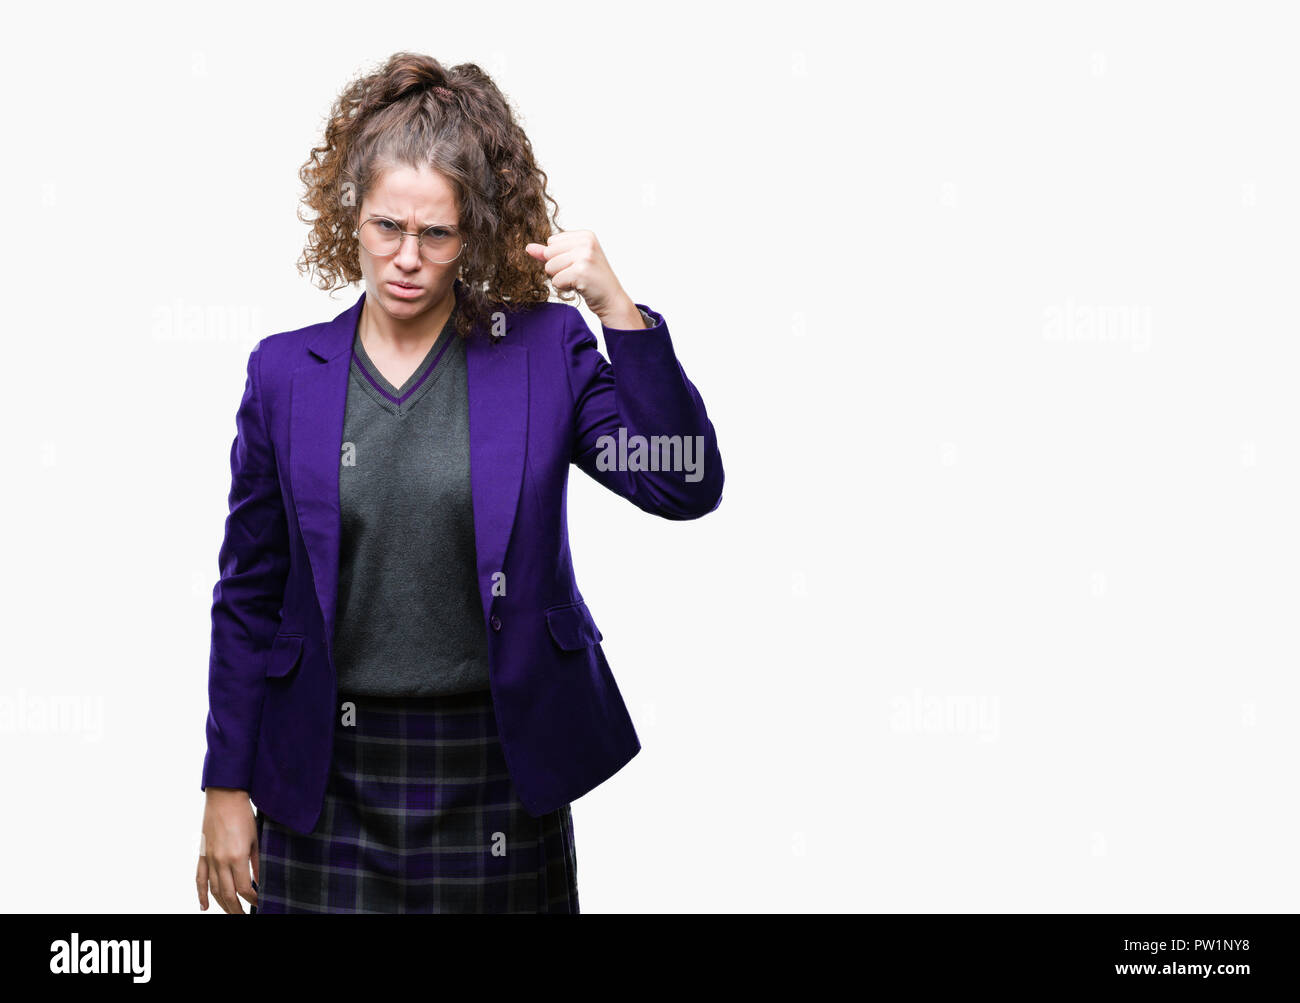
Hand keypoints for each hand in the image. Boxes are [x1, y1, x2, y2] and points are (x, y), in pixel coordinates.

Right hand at [196, 788, 258, 913]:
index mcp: (236, 857)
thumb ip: (258, 863)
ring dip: (222, 904)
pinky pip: (199, 879)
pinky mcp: (202, 855)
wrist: (224, 797)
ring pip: (214, 890)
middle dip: (237, 909)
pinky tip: (205, 907)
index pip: (243, 889)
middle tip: (244, 916)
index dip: (252, 899)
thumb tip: (261, 882)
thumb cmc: (243, 815)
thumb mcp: (255, 839)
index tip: (260, 903)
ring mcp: (209, 859)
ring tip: (232, 913)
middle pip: (227, 894)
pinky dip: (201, 894)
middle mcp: (220, 861)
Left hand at [525, 230, 642, 327]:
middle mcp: (586, 242)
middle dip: (558, 268)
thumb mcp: (572, 261)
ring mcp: (584, 256)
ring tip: (579, 280)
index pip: (551, 242)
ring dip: (561, 278)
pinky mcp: (581, 272)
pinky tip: (580, 287)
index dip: (559, 258)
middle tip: (578, 274)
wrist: (611, 299)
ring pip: (550, 267)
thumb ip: (550, 253)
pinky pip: (556, 280)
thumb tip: (528, 247)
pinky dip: (565, 287)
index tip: (577, 265)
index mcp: (585, 235)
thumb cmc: (592, 280)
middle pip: (548, 253)